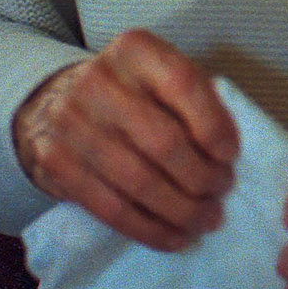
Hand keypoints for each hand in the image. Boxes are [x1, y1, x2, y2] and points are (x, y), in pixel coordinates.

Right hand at [12, 28, 237, 251]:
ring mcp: (70, 123)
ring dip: (181, 209)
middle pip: (162, 141)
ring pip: (138, 181)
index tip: (231, 155)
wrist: (55, 102)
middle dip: (201, 176)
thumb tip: (226, 156)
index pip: (182, 84)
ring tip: (206, 220)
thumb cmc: (131, 92)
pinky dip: (150, 229)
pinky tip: (176, 238)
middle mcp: (97, 81)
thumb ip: (194, 101)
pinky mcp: (56, 163)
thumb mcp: (160, 77)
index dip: (213, 125)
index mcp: (134, 50)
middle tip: (222, 192)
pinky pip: (110, 208)